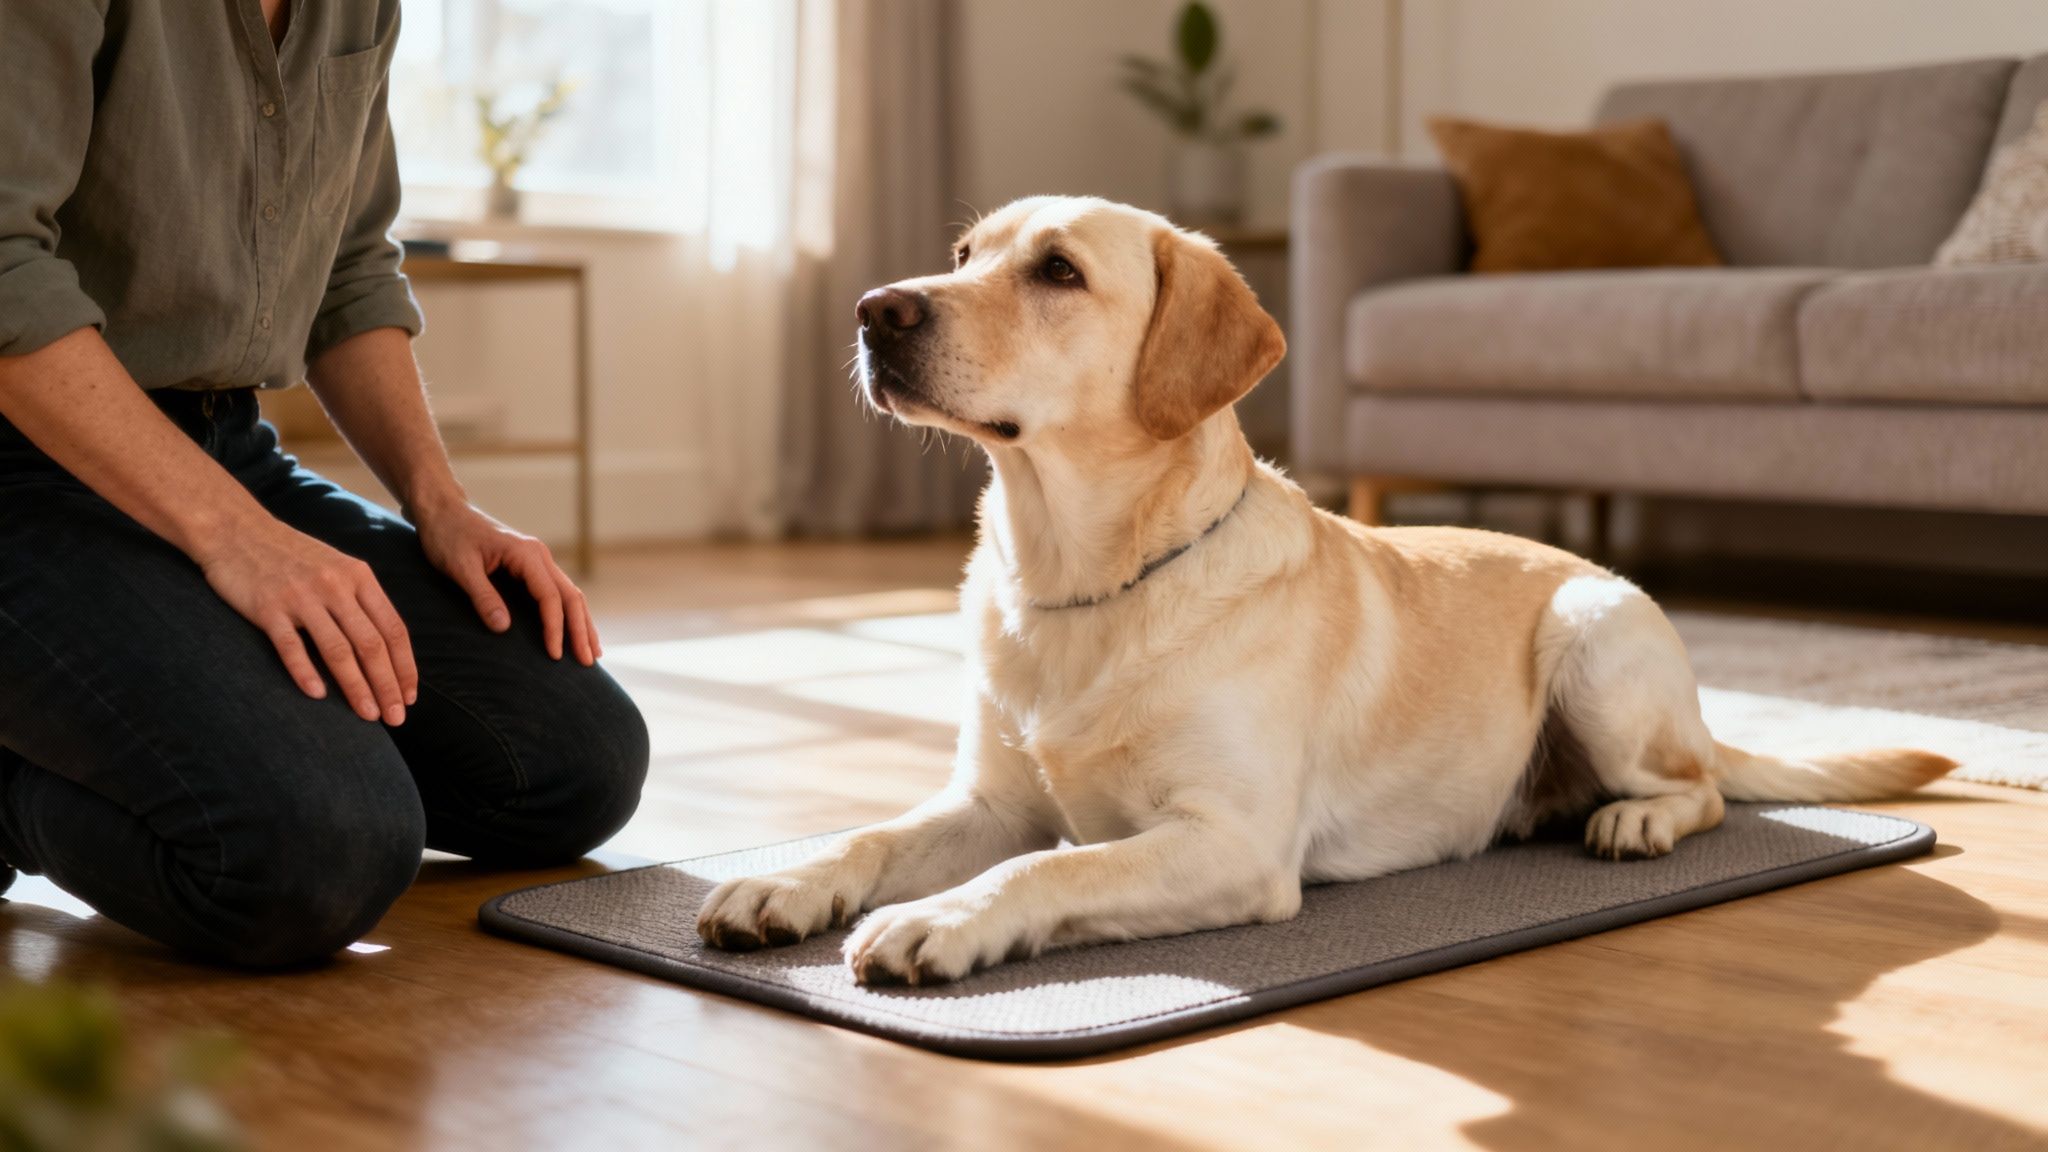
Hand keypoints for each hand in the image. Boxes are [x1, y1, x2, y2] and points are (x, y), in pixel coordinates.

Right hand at [197, 517, 416, 723]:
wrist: (236, 530)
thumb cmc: (292, 555)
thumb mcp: (337, 567)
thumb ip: (361, 600)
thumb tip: (386, 647)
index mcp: (359, 577)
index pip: (393, 629)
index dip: (404, 667)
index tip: (410, 697)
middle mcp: (335, 586)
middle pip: (371, 645)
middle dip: (387, 685)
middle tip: (396, 718)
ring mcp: (301, 597)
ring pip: (338, 650)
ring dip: (356, 687)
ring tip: (368, 715)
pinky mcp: (268, 607)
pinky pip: (291, 646)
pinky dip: (306, 673)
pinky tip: (318, 696)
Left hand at [413, 500, 597, 664]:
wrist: (444, 511)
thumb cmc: (448, 536)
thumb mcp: (460, 568)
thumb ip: (482, 596)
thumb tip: (504, 628)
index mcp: (526, 554)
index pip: (550, 597)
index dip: (555, 627)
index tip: (555, 655)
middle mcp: (539, 555)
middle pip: (571, 596)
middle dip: (581, 630)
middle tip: (588, 662)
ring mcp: (538, 560)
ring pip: (570, 594)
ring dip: (582, 624)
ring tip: (593, 653)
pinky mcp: (530, 567)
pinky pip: (557, 592)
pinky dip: (569, 614)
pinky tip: (575, 631)